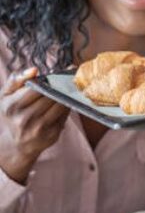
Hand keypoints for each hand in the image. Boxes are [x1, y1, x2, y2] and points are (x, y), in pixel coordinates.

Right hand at [0, 68, 69, 183]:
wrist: (19, 143)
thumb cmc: (15, 113)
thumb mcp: (7, 96)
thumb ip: (16, 79)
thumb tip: (34, 70)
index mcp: (12, 106)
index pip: (37, 88)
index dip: (49, 80)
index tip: (57, 74)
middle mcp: (24, 119)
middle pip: (50, 96)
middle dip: (59, 87)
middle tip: (67, 79)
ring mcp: (39, 128)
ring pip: (60, 105)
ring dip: (66, 96)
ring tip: (69, 89)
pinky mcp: (52, 134)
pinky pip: (65, 115)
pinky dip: (67, 107)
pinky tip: (67, 101)